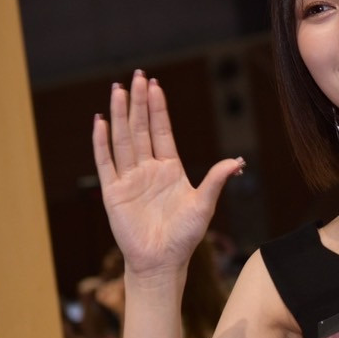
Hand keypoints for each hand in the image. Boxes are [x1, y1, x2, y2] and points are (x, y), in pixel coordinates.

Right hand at [91, 73, 244, 279]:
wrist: (162, 262)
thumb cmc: (184, 236)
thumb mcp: (204, 205)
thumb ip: (215, 180)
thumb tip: (238, 161)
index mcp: (169, 169)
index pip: (161, 131)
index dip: (158, 108)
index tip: (155, 85)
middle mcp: (147, 169)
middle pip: (141, 128)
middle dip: (139, 102)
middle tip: (136, 76)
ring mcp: (129, 179)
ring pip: (123, 139)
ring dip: (120, 115)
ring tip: (118, 90)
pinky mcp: (113, 192)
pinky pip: (106, 162)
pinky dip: (102, 142)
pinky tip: (100, 122)